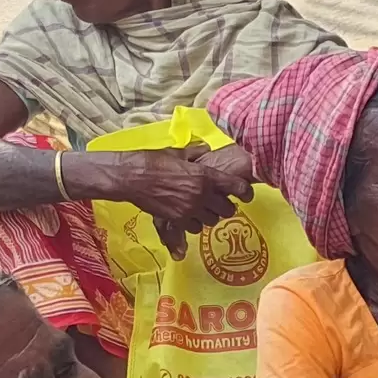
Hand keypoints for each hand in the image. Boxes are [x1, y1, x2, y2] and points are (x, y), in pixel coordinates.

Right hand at [104, 146, 251, 255]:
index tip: (247, 195)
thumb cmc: (152, 161)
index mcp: (205, 175)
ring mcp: (190, 209)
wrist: (130, 176)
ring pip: (212, 220)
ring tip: (202, 208)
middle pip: (227, 209)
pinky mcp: (178, 220)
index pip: (237, 187)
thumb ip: (196, 153)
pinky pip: (195, 228)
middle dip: (225, 206)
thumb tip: (207, 149)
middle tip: (219, 202)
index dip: (246, 193)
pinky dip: (195, 223)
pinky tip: (188, 216)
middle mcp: (201, 194)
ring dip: (210, 215)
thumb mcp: (177, 152)